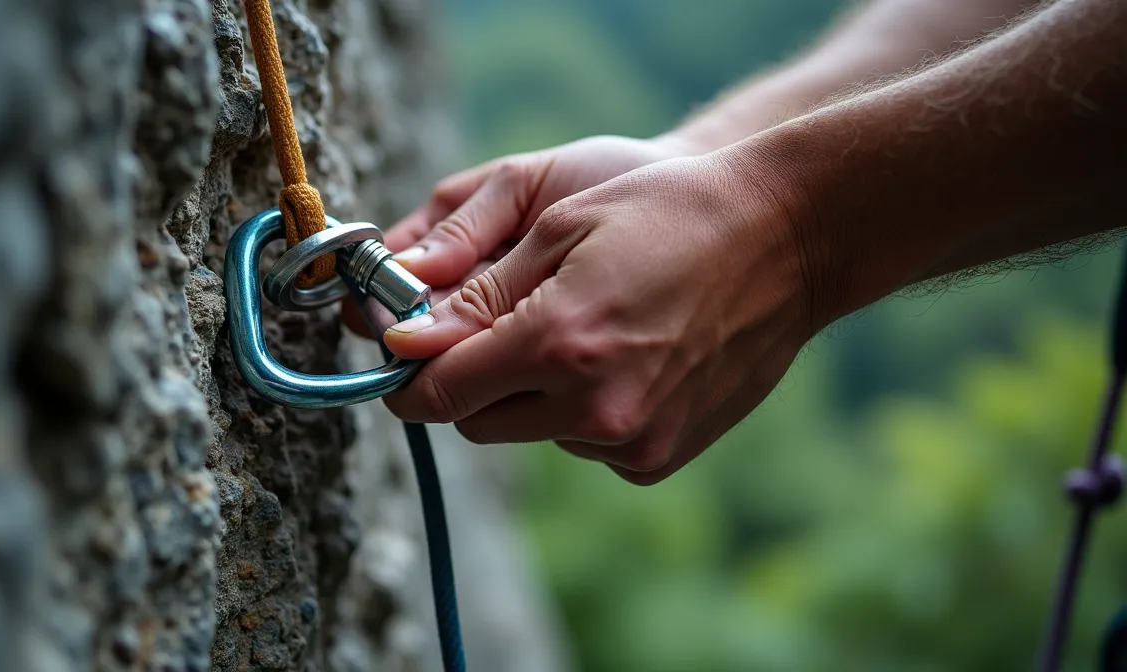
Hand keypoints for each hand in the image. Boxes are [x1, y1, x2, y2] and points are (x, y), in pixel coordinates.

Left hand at [378, 153, 816, 484]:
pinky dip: (583, 412)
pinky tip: (625, 359)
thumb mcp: (560, 229)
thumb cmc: (668, 214)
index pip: (439, 393)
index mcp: (559, 343)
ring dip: (534, 395)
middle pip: (477, 422)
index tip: (406, 354)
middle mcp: (593, 409)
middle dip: (473, 380)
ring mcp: (632, 442)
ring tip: (587, 330)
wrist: (785, 240)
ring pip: (532, 433)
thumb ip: (476, 295)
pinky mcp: (658, 460)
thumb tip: (403, 345)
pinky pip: (585, 445)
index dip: (410, 376)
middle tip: (506, 327)